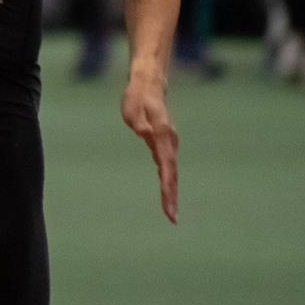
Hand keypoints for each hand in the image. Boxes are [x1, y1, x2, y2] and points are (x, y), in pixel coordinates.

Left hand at [121, 69, 179, 224]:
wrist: (148, 86)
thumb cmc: (137, 98)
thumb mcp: (133, 107)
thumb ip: (139, 122)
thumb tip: (145, 134)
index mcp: (162, 135)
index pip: (166, 165)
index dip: (167, 186)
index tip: (168, 204)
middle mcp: (169, 141)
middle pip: (172, 173)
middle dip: (171, 196)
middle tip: (172, 218)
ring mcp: (169, 144)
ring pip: (172, 172)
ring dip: (171, 192)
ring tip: (171, 212)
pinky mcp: (164, 146)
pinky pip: (168, 167)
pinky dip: (168, 182)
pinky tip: (167, 195)